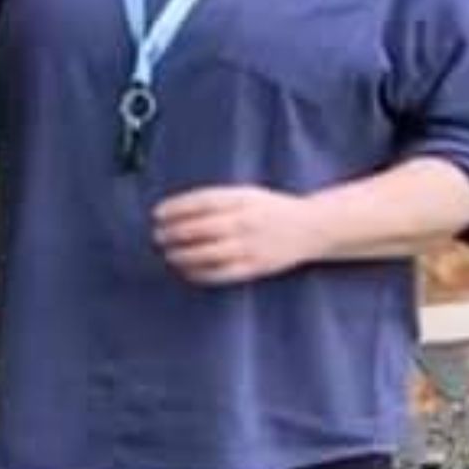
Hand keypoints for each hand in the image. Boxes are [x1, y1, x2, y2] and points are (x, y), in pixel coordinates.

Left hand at [152, 186, 318, 286]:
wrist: (312, 227)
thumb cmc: (271, 209)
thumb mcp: (247, 194)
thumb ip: (217, 200)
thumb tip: (177, 210)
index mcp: (243, 199)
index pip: (202, 202)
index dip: (176, 208)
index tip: (157, 213)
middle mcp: (246, 222)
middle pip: (201, 229)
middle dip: (173, 233)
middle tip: (157, 236)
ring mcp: (251, 246)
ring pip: (207, 254)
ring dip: (182, 255)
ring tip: (168, 255)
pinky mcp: (255, 267)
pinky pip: (221, 274)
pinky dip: (199, 274)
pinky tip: (186, 271)